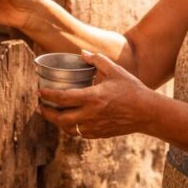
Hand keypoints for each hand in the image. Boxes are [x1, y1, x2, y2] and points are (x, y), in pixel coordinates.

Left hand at [38, 51, 155, 139]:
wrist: (147, 112)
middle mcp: (91, 115)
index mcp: (93, 97)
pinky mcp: (99, 134)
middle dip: (47, 113)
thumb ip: (97, 60)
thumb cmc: (131, 89)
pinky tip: (68, 121)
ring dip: (57, 122)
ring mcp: (95, 127)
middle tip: (40, 106)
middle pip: (60, 118)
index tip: (40, 92)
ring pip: (68, 129)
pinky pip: (79, 133)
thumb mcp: (115, 70)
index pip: (63, 98)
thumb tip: (82, 52)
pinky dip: (70, 128)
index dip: (48, 96)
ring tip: (51, 115)